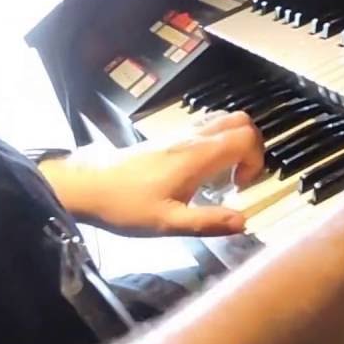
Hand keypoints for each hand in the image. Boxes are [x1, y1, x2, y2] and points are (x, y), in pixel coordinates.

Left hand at [39, 111, 265, 236]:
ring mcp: (180, 133)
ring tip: (226, 172)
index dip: (255, 161)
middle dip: (252, 147)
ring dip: (236, 141)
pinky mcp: (169, 136)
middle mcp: (192, 138)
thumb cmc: (126, 205)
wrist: (88, 186)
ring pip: (224, 119)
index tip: (239, 187)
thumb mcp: (167, 223)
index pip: (245, 138)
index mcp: (197, 156)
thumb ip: (207, 222)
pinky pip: (207, 125)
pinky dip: (219, 140)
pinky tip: (205, 168)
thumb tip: (243, 221)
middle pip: (240, 121)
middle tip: (240, 177)